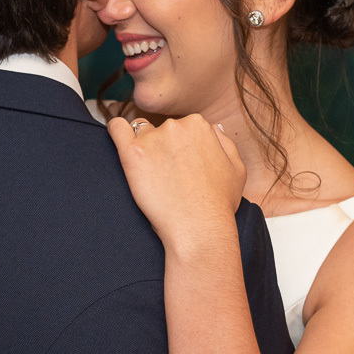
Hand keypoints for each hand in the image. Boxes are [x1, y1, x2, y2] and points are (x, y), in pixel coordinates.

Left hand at [108, 115, 245, 248]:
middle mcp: (176, 126)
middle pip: (161, 129)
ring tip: (148, 173)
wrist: (199, 227)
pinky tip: (120, 143)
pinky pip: (116, 129)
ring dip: (143, 147)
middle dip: (162, 147)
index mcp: (200, 125)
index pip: (184, 127)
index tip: (181, 167)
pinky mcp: (132, 153)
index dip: (182, 148)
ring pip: (140, 132)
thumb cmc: (219, 204)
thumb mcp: (237, 169)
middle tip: (166, 176)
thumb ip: (225, 143)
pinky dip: (116, 132)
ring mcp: (153, 138)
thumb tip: (215, 129)